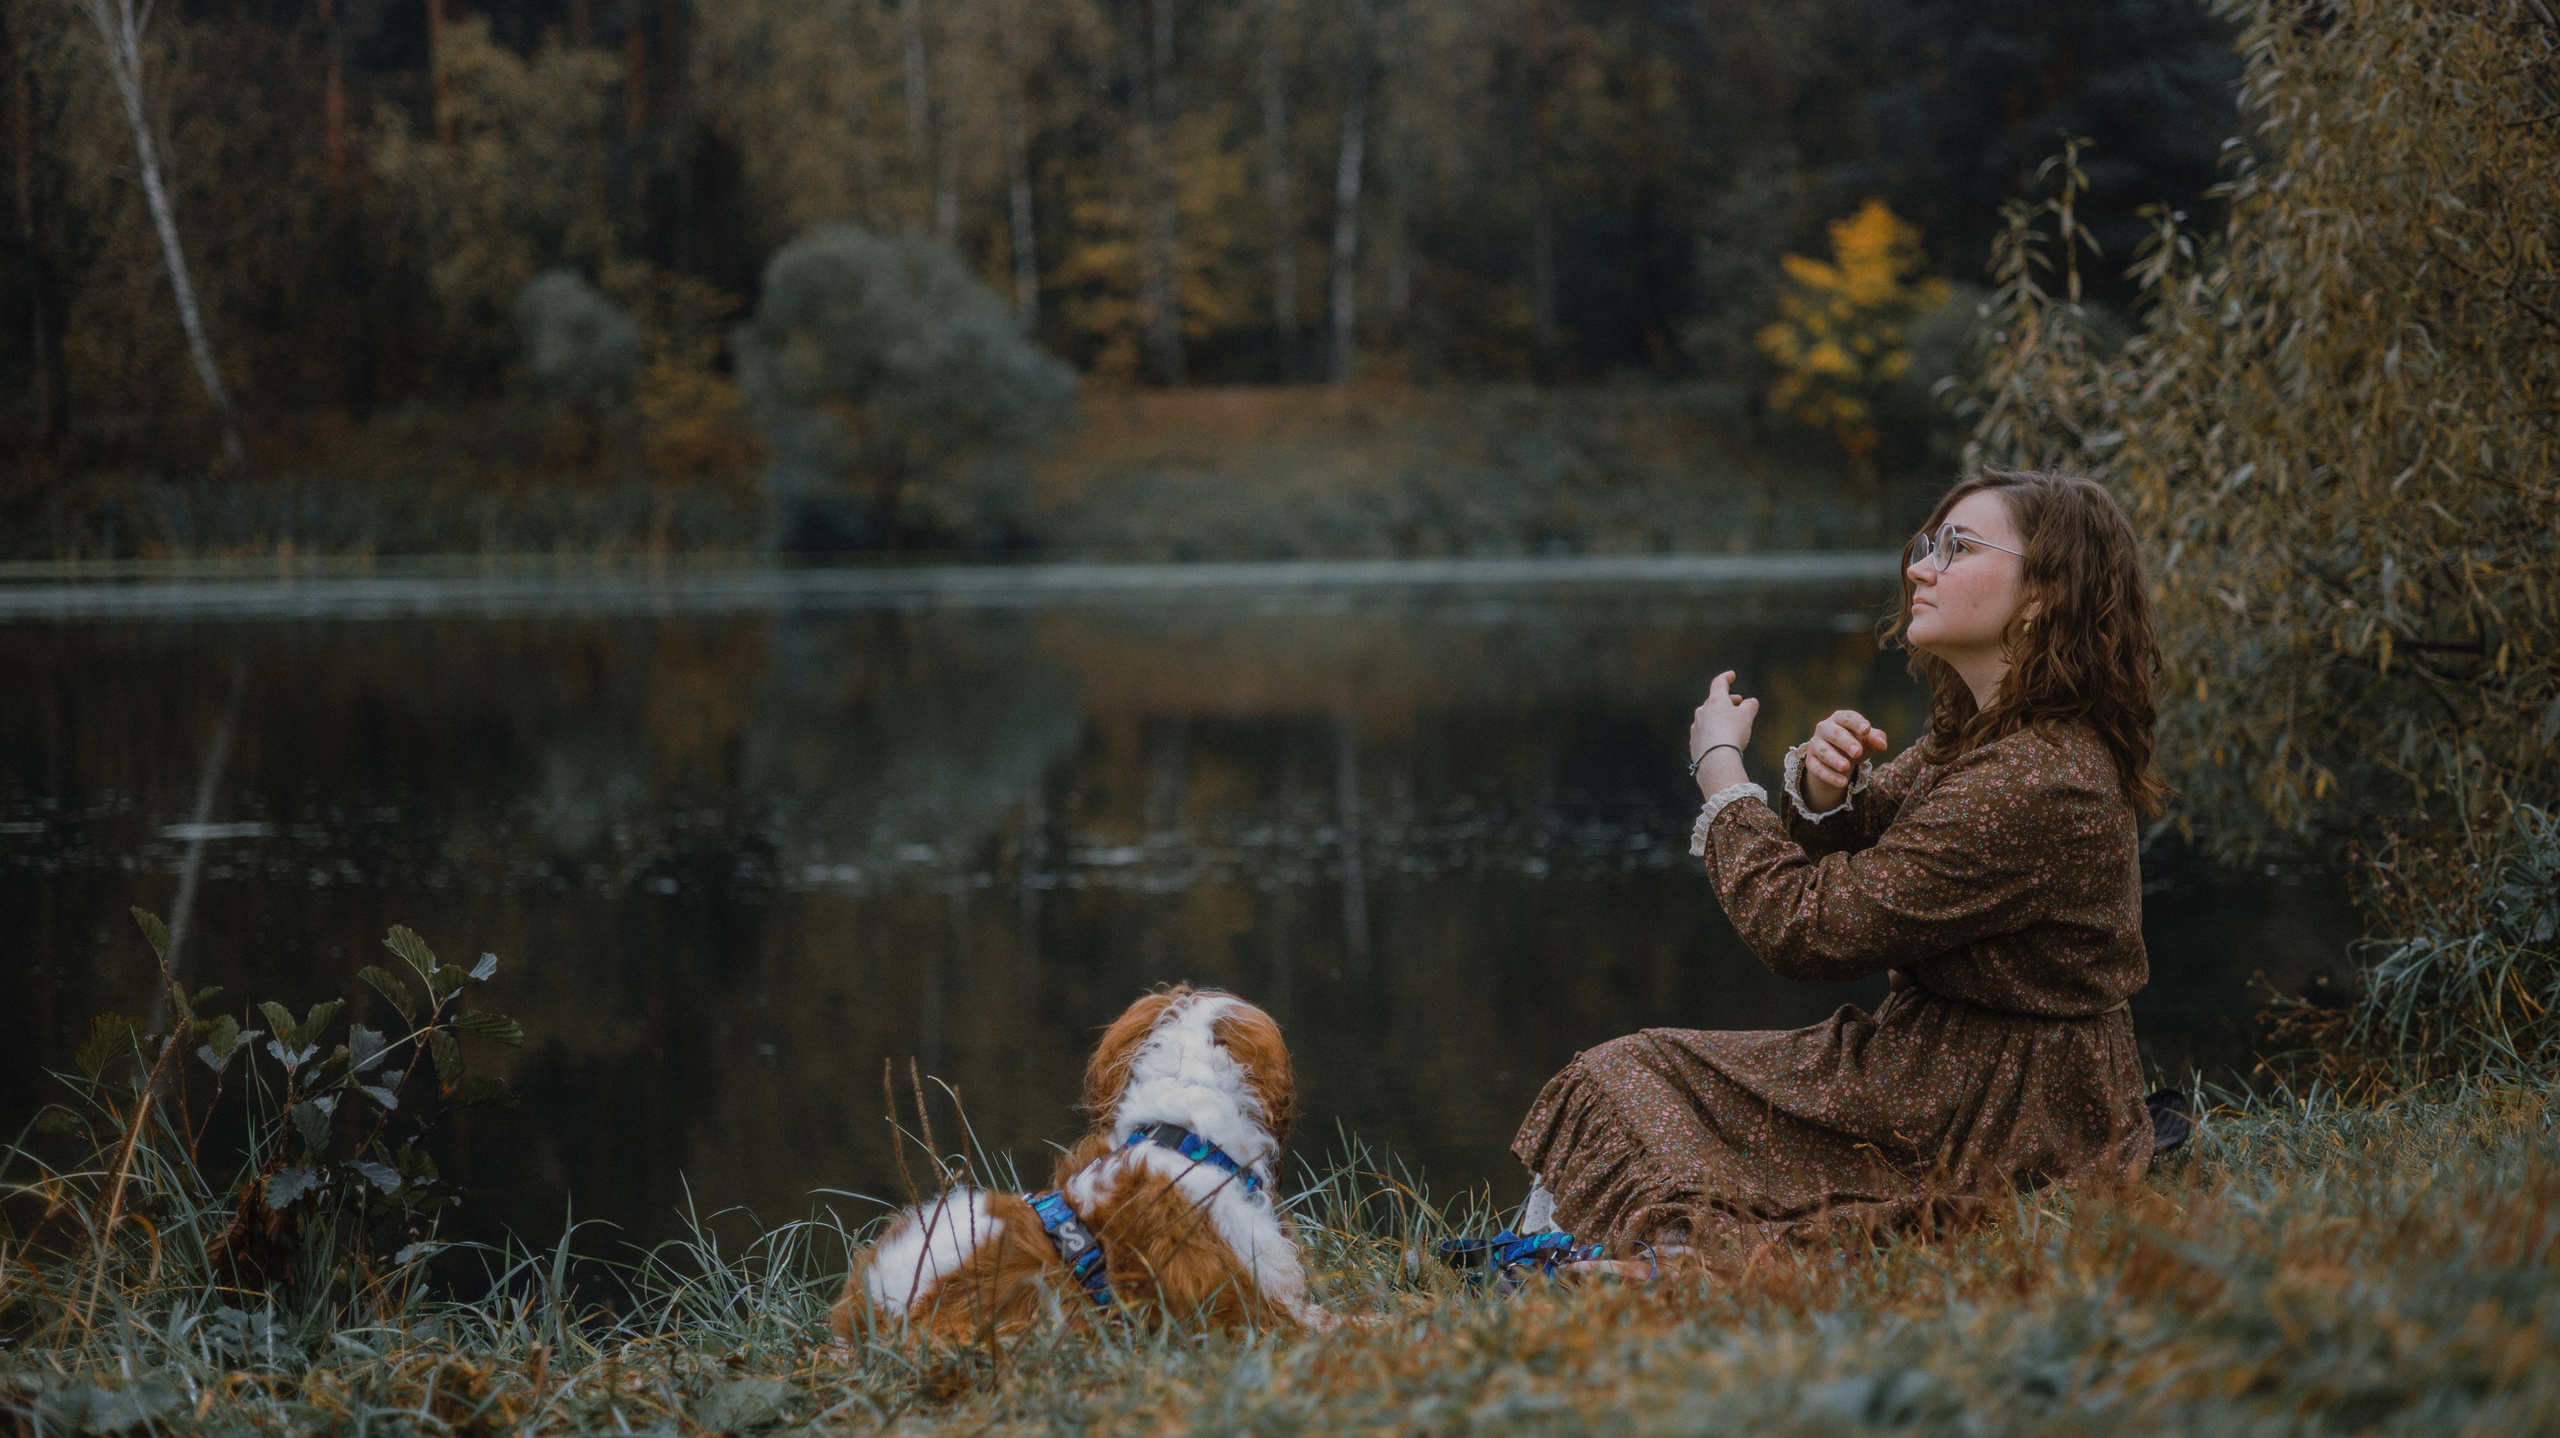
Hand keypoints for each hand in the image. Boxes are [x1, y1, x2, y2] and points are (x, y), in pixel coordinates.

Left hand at [1689, 671, 1758, 795]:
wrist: (1716, 759)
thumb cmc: (1733, 733)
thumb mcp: (1747, 716)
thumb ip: (1750, 706)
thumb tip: (1751, 701)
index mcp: (1715, 701)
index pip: (1719, 683)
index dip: (1726, 678)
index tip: (1731, 675)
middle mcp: (1702, 711)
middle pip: (1714, 701)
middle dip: (1727, 701)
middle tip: (1738, 703)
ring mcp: (1696, 727)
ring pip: (1708, 717)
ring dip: (1719, 717)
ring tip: (1731, 722)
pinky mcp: (1694, 742)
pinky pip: (1705, 732)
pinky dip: (1714, 731)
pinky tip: (1721, 739)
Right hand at [1798, 709, 1886, 811]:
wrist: (1836, 759)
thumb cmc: (1854, 743)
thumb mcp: (1867, 740)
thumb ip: (1876, 739)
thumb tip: (1882, 745)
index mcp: (1839, 719)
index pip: (1847, 718)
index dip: (1856, 723)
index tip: (1866, 729)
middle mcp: (1824, 728)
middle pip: (1834, 733)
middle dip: (1846, 742)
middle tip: (1858, 751)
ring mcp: (1816, 745)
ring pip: (1823, 751)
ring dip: (1834, 759)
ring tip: (1846, 767)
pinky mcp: (1811, 761)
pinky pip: (1817, 768)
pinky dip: (1829, 776)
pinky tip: (1843, 782)